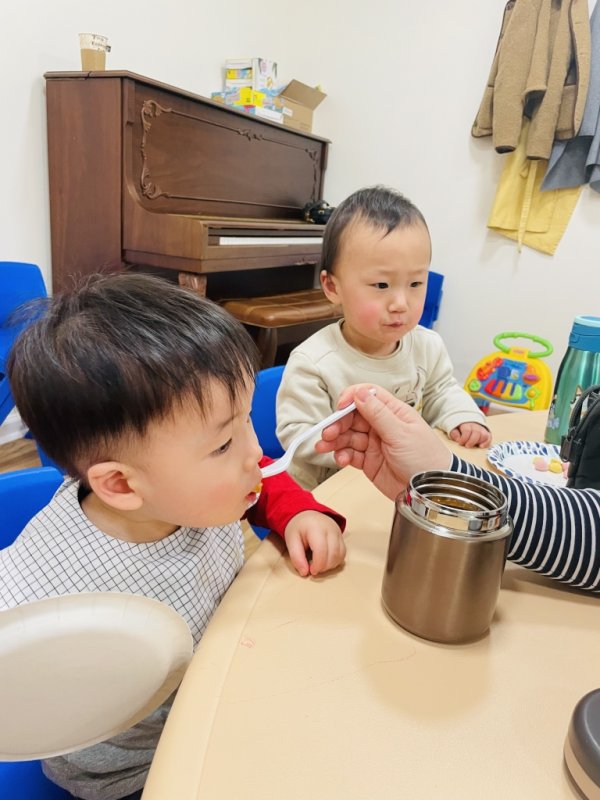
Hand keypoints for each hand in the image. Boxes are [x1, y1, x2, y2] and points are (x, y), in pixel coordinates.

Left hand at [284, 510, 345, 576]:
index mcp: (316, 528)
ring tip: (319, 564)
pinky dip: (335, 561)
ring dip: (330, 565)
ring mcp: (338, 532)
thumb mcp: (291, 541)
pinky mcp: (341, 537)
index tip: (311, 571)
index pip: (321, 550)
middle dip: (324, 567)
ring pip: (340, 555)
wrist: (306, 515)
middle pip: (333, 554)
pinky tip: (326, 561)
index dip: (317, 565)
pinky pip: (343, 553)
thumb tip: (304, 573)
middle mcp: (330, 529)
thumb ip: (296, 557)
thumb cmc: (298, 528)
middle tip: (314, 569)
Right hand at [315, 384, 451, 500]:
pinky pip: (350, 454)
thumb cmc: (426, 459)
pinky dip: (342, 456)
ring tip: (324, 447)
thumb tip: (360, 393)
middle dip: (338, 424)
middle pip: (353, 417)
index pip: (368, 396)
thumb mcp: (402, 434)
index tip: (340, 407)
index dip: (351, 398)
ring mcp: (375, 444)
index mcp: (393, 412)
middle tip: (328, 433)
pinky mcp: (369, 462)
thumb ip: (379, 414)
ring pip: (348, 436)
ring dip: (335, 441)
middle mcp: (382, 426)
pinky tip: (341, 460)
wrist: (432, 491)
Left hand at [448, 422, 491, 447]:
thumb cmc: (459, 428)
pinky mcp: (486, 433)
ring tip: (473, 445)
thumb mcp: (454, 429)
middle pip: (476, 433)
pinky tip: (481, 446)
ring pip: (484, 435)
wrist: (467, 422)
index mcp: (466, 424)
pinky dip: (486, 443)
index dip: (464, 438)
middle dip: (471, 441)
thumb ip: (454, 434)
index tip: (460, 443)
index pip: (467, 431)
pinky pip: (489, 437)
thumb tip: (458, 439)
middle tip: (467, 446)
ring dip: (479, 442)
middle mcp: (475, 426)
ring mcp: (482, 429)